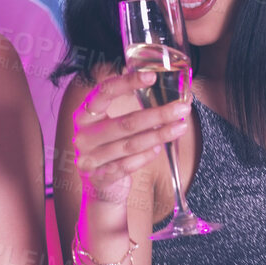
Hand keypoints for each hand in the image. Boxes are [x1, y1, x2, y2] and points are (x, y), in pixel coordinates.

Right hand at [70, 70, 189, 207]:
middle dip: (157, 114)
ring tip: (180, 127)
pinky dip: (146, 156)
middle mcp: (83, 136)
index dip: (127, 83)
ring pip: (130, 145)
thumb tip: (164, 85)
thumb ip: (129, 106)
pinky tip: (160, 149)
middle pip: (124, 122)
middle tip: (182, 108)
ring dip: (158, 135)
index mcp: (84, 115)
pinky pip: (128, 165)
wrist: (99, 187)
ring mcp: (90, 158)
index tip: (151, 76)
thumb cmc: (110, 148)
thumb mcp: (111, 125)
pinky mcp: (100, 178)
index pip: (104, 92)